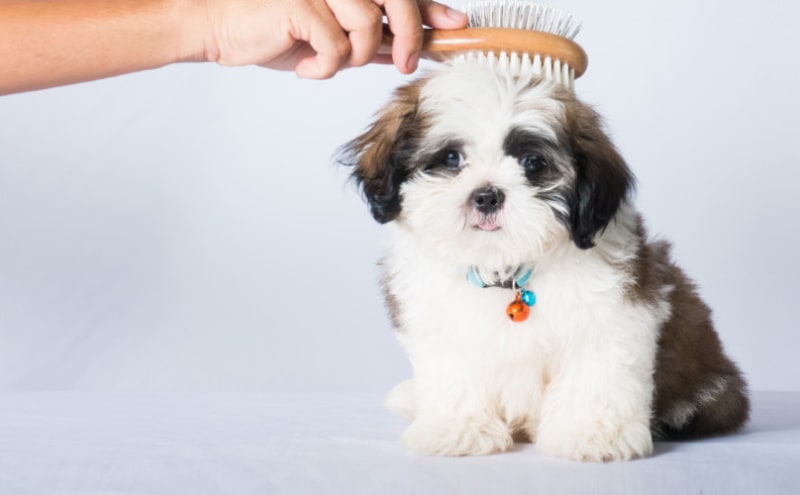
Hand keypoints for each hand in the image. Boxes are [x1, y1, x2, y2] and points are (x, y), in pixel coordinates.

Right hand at [200, 0, 468, 78]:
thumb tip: (413, 47)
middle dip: (411, 35)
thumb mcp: (332, 36)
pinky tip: (306, 66)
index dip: (431, 7)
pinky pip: (336, 47)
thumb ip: (372, 38)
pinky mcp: (300, 3)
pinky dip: (325, 67)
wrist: (219, 28)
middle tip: (406, 63)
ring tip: (328, 61)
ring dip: (355, 56)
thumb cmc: (273, 29)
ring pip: (368, 26)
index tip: (456, 25)